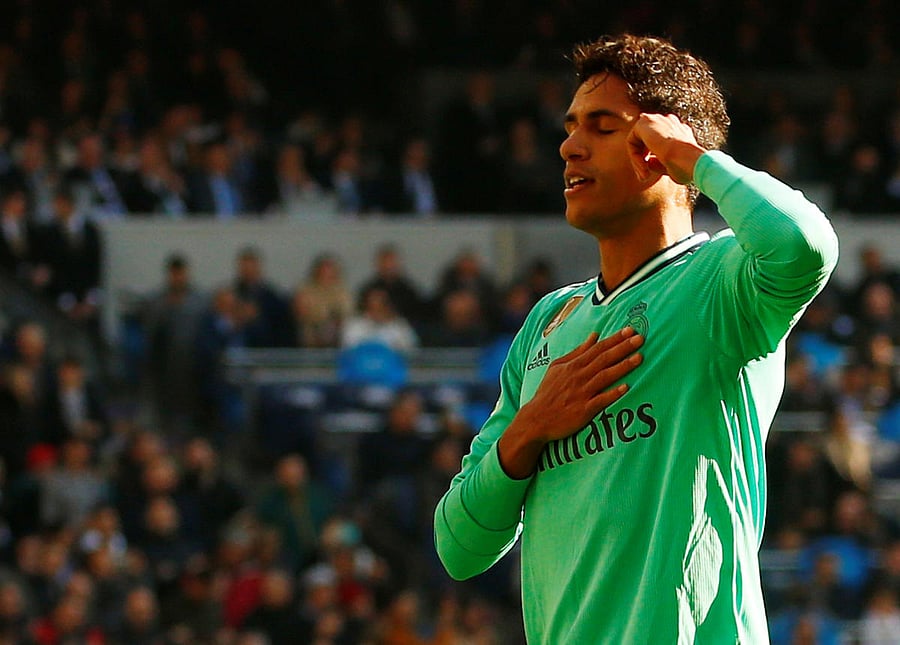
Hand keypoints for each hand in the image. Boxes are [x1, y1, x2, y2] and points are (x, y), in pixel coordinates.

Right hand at [498, 327, 643, 477]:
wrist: (536, 419)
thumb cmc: (548, 392)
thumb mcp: (557, 367)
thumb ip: (577, 352)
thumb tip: (594, 336)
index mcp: (573, 365)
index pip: (597, 348)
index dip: (614, 339)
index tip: (630, 331)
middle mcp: (578, 376)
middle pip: (604, 359)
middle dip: (623, 348)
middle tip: (640, 339)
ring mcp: (582, 393)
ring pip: (605, 376)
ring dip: (623, 366)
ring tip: (639, 358)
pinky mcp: (584, 410)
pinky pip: (601, 400)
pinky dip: (613, 393)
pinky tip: (626, 387)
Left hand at [626, 113, 705, 183]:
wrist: (690, 160)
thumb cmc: (686, 168)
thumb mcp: (673, 167)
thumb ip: (659, 163)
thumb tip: (649, 162)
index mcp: (679, 130)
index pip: (659, 142)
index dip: (651, 160)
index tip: (649, 175)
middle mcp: (668, 122)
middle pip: (646, 142)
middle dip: (641, 161)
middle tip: (644, 177)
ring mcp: (657, 120)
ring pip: (638, 142)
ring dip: (638, 161)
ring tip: (644, 175)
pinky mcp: (645, 122)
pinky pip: (631, 141)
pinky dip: (634, 157)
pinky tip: (643, 167)